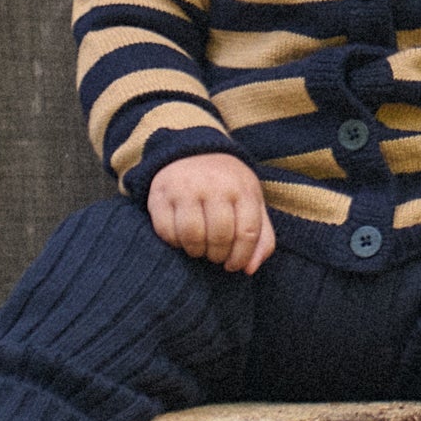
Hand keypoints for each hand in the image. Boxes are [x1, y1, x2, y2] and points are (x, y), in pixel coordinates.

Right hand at [148, 151, 275, 272]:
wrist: (193, 150)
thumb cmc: (227, 186)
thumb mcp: (251, 202)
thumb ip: (261, 237)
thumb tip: (249, 270)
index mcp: (242, 188)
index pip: (247, 233)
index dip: (241, 257)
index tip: (234, 265)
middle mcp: (214, 185)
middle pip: (219, 237)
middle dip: (218, 255)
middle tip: (215, 255)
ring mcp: (185, 188)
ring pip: (192, 236)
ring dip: (197, 251)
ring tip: (199, 248)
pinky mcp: (160, 194)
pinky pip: (166, 232)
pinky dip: (174, 242)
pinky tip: (181, 238)